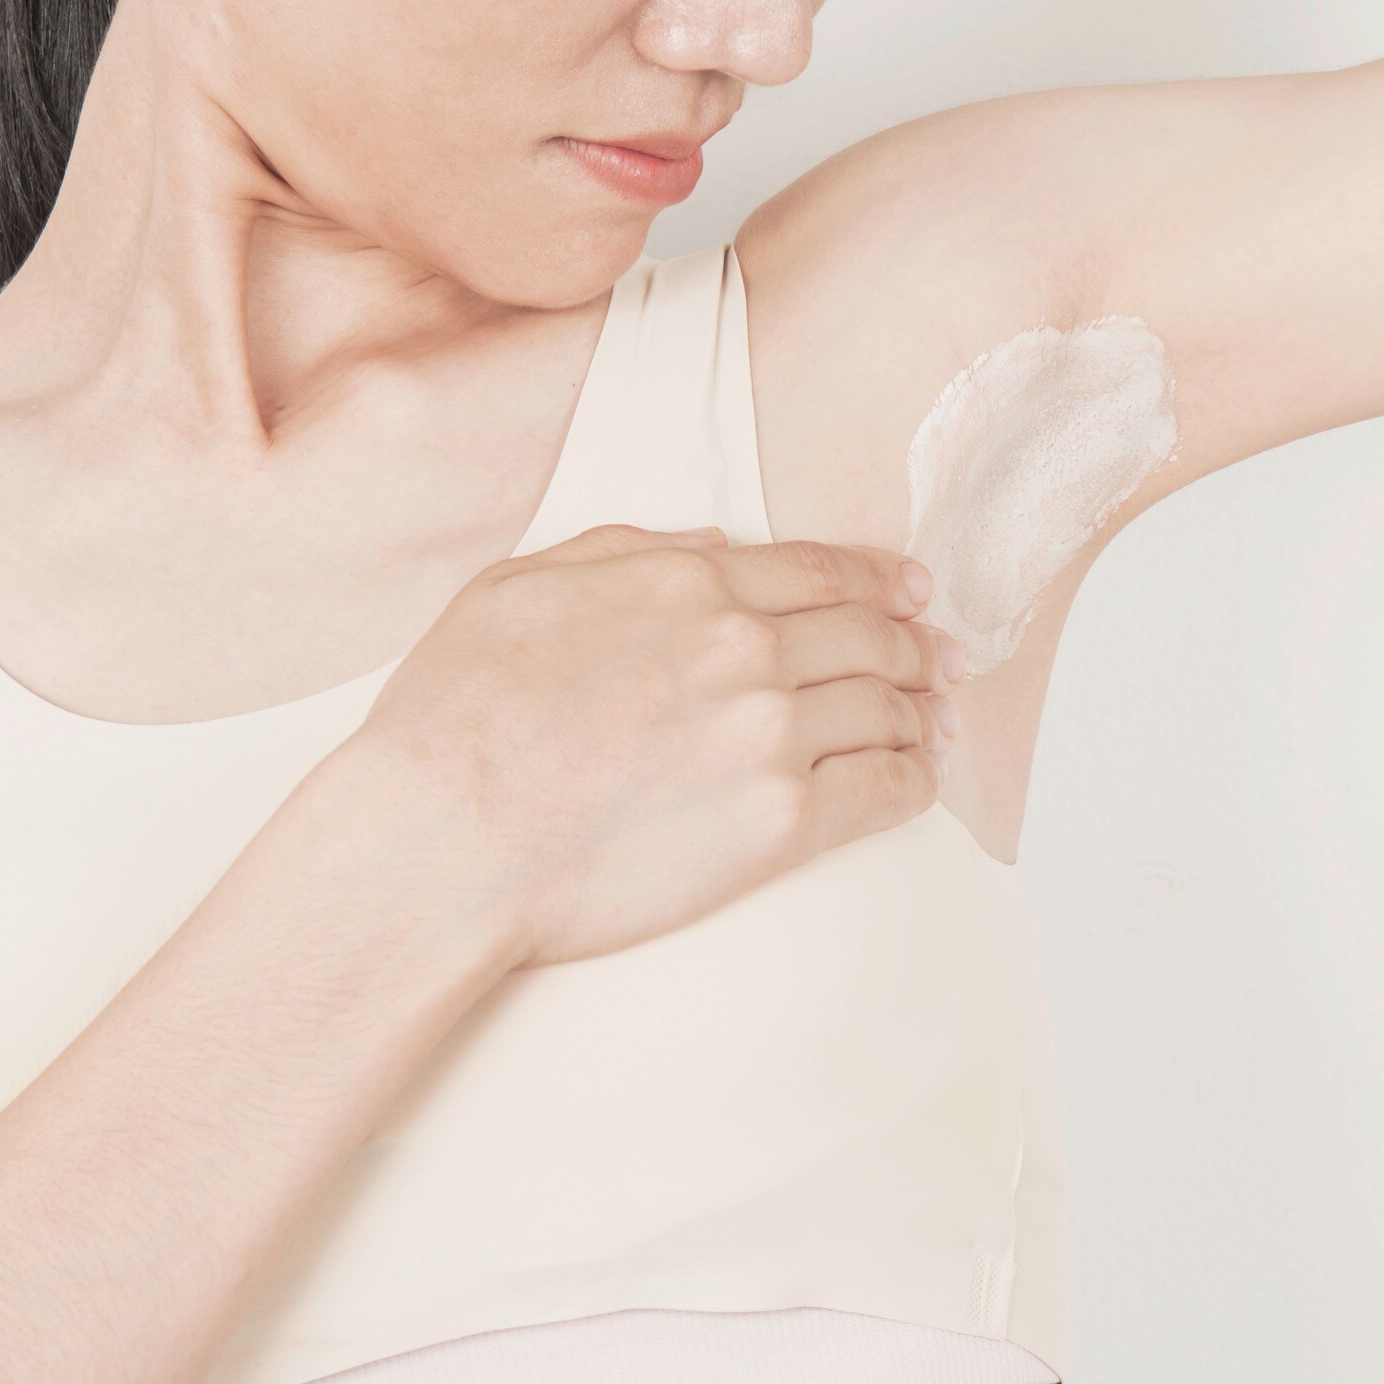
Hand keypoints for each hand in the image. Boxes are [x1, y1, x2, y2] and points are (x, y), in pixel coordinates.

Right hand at [346, 524, 964, 969]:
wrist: (441, 843)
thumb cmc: (454, 722)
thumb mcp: (516, 588)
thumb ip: (622, 548)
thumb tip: (710, 540)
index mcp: (686, 582)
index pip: (820, 571)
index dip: (882, 580)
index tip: (914, 591)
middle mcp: (745, 647)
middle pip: (871, 635)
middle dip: (915, 644)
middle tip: (941, 658)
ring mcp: (771, 735)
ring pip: (889, 710)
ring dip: (922, 714)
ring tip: (936, 722)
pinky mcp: (783, 823)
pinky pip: (886, 792)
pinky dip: (916, 782)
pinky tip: (920, 781)